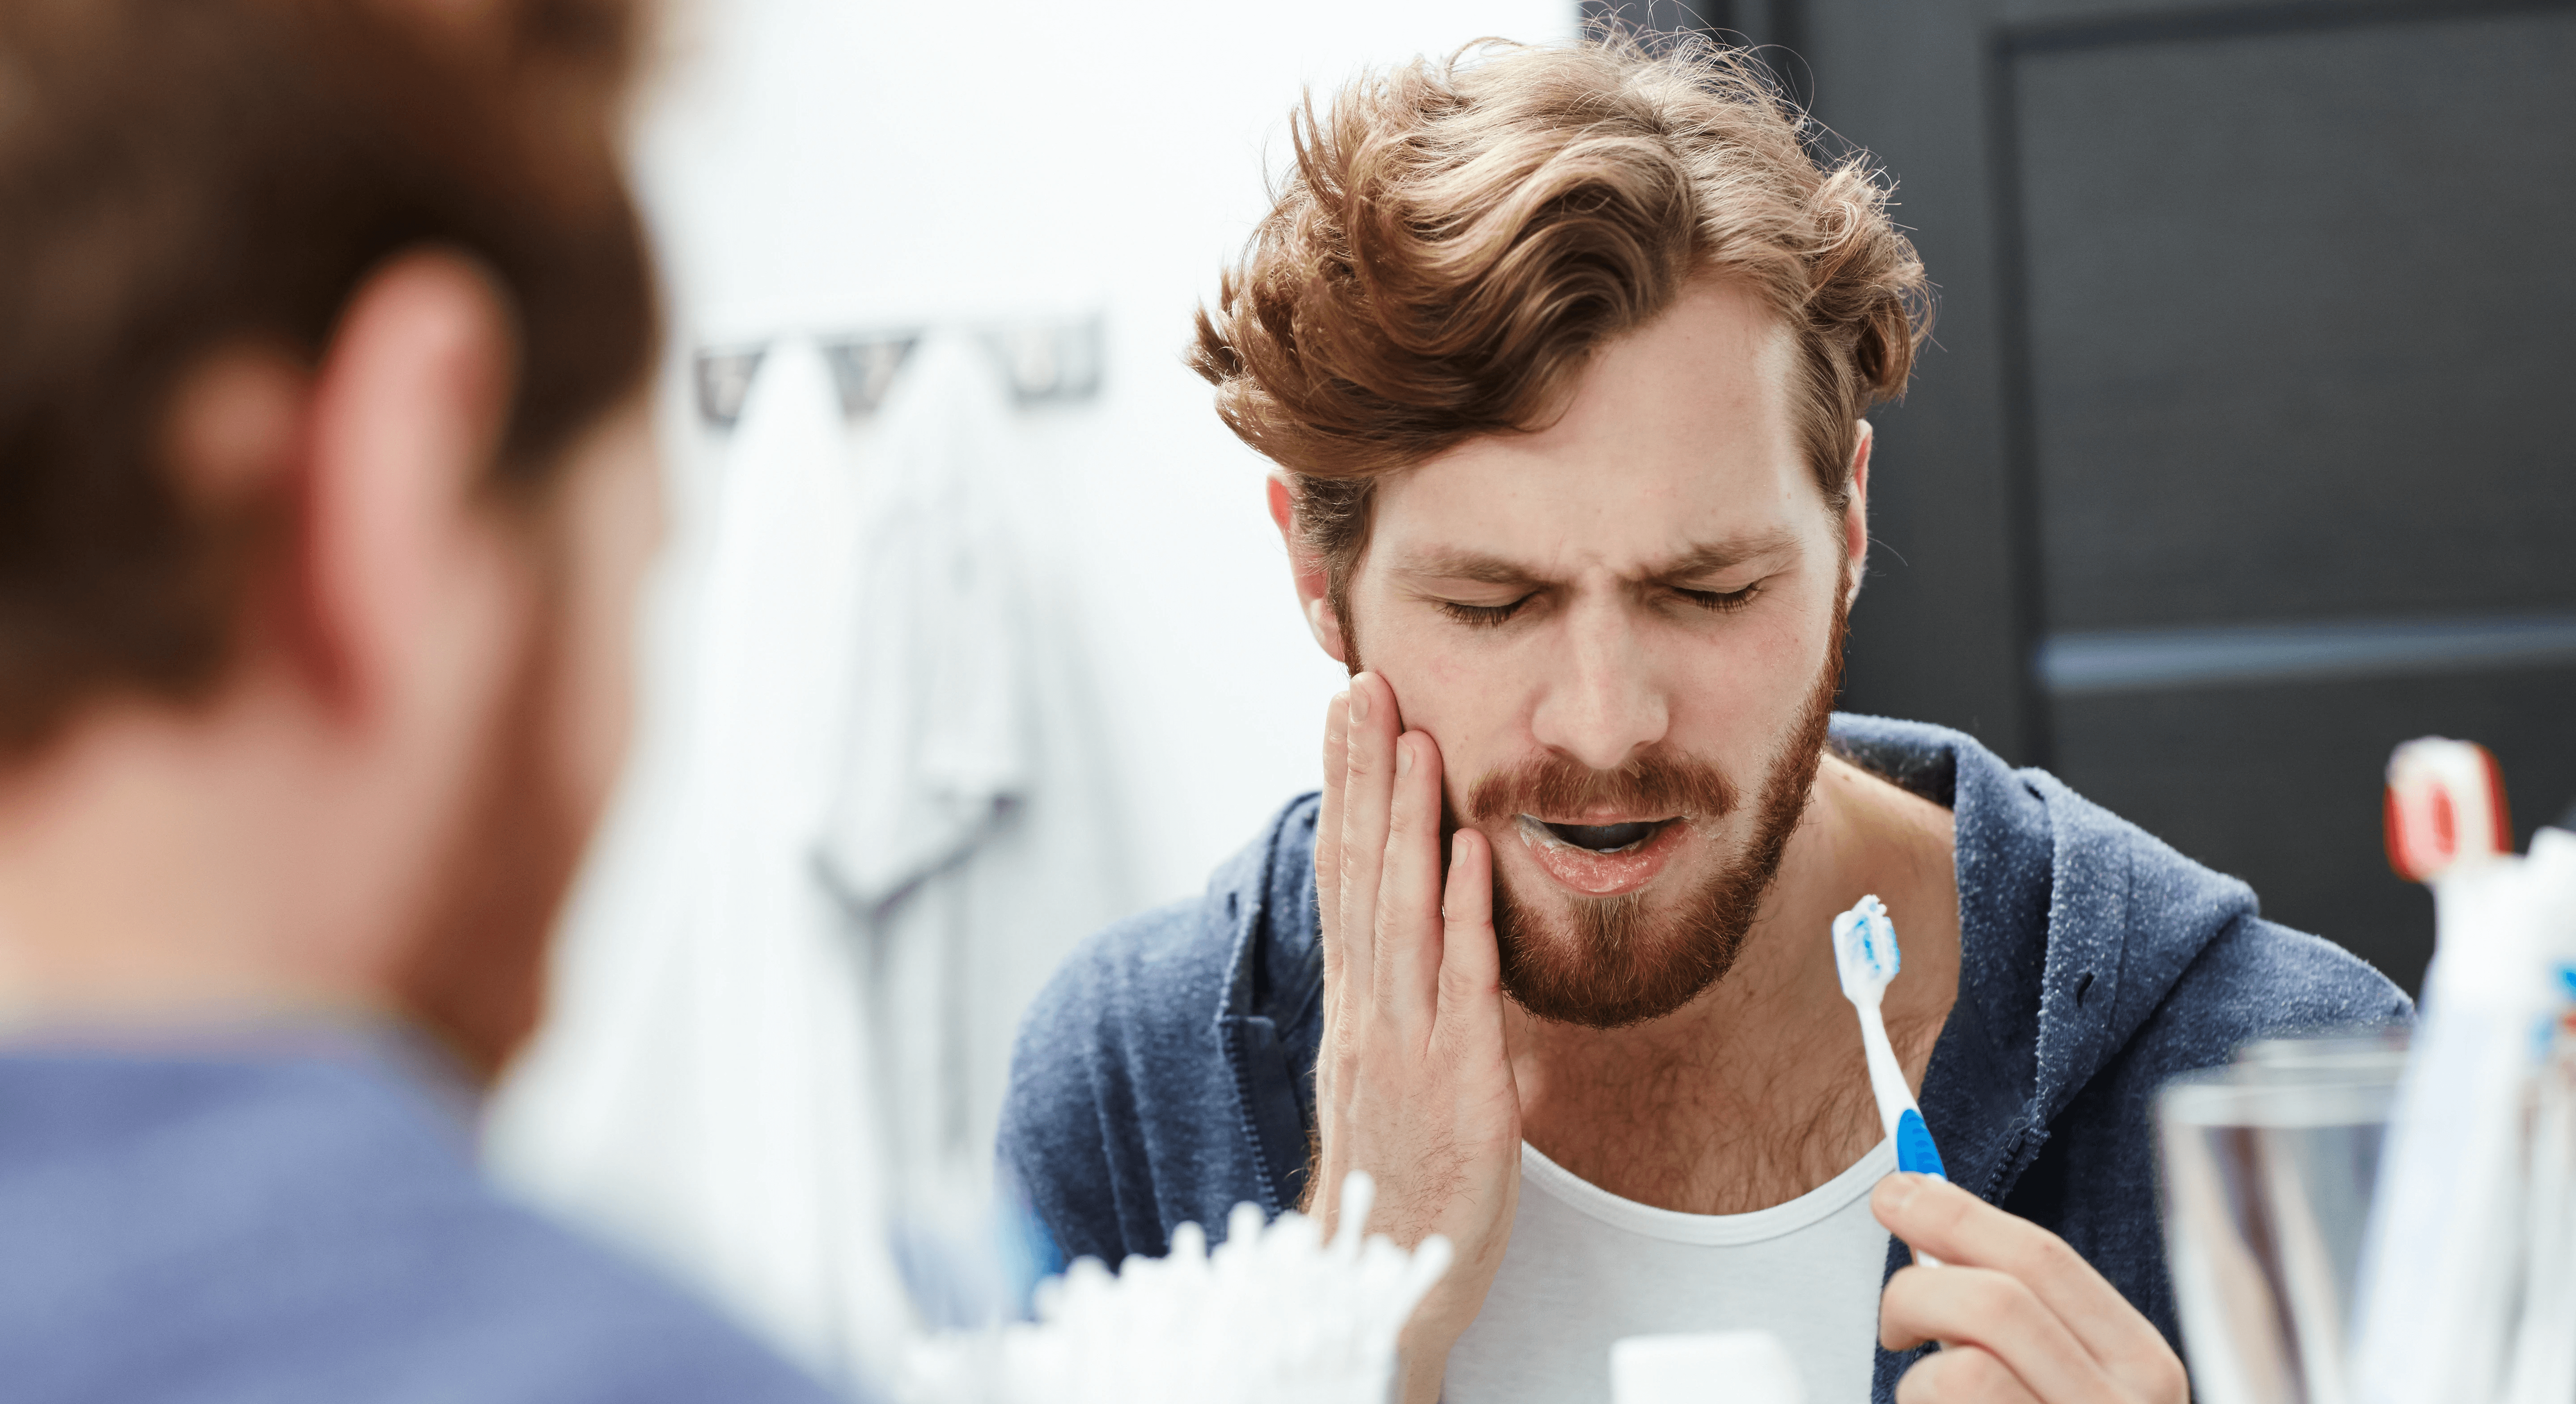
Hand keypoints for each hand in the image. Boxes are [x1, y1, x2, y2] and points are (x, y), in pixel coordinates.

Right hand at [1308, 672, 1521, 1403]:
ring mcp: (1407, 1042)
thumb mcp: (1389, 1079)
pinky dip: (1464, 910)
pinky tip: (1469, 847)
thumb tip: (1430, 945)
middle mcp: (1369, 1012)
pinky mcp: (1459, 1079)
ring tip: (1412, 734)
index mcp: (1355, 1008)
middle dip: (1362, 773)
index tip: (1343, 716)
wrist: (1382, 1283)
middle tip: (1364, 685)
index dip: (1342, 792)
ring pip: (1400, 908)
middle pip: (1359, 872)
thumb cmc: (1398, 1183)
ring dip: (1407, 816)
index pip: (1342, 876)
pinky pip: (1462, 981)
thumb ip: (1405, 1007)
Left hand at [1874, 1174, 2188, 1403]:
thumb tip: (1921, 1203)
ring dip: (1917, 1381)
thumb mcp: (2058, 1375)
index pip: (2043, 1259)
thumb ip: (2011, 1307)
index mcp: (2142, 1368)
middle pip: (1996, 1301)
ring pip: (1961, 1370)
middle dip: (1916, 1289)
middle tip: (1893, 1320)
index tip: (1895, 1189)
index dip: (1957, 1212)